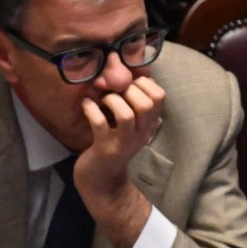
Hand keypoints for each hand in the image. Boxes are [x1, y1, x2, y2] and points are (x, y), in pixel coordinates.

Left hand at [75, 77, 165, 247]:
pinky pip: (99, 123)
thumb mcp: (126, 123)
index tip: (125, 84)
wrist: (100, 180)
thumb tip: (118, 68)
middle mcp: (141, 133)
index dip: (142, 83)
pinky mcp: (104, 149)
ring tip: (101, 100)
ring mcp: (123, 142)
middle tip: (112, 91)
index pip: (160, 95)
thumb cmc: (111, 144)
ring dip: (111, 101)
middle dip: (127, 89)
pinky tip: (86, 105)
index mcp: (149, 124)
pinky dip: (91, 110)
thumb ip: (128, 100)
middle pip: (147, 103)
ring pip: (126, 114)